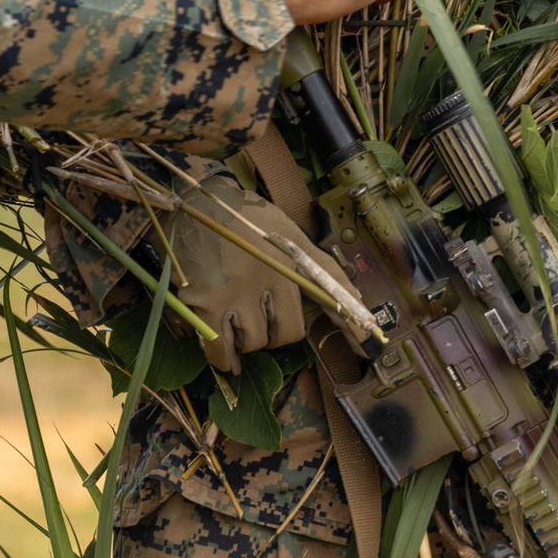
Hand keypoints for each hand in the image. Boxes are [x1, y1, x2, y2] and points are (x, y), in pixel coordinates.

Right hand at [172, 170, 357, 373]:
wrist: (190, 199)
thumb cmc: (240, 215)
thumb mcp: (284, 229)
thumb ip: (312, 261)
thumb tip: (345, 298)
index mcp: (292, 255)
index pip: (330, 292)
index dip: (352, 323)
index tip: (366, 346)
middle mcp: (270, 275)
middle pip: (288, 332)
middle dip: (277, 332)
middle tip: (262, 318)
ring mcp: (237, 291)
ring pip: (255, 343)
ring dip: (246, 340)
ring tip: (235, 320)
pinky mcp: (205, 303)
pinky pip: (219, 350)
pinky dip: (222, 357)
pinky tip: (225, 356)